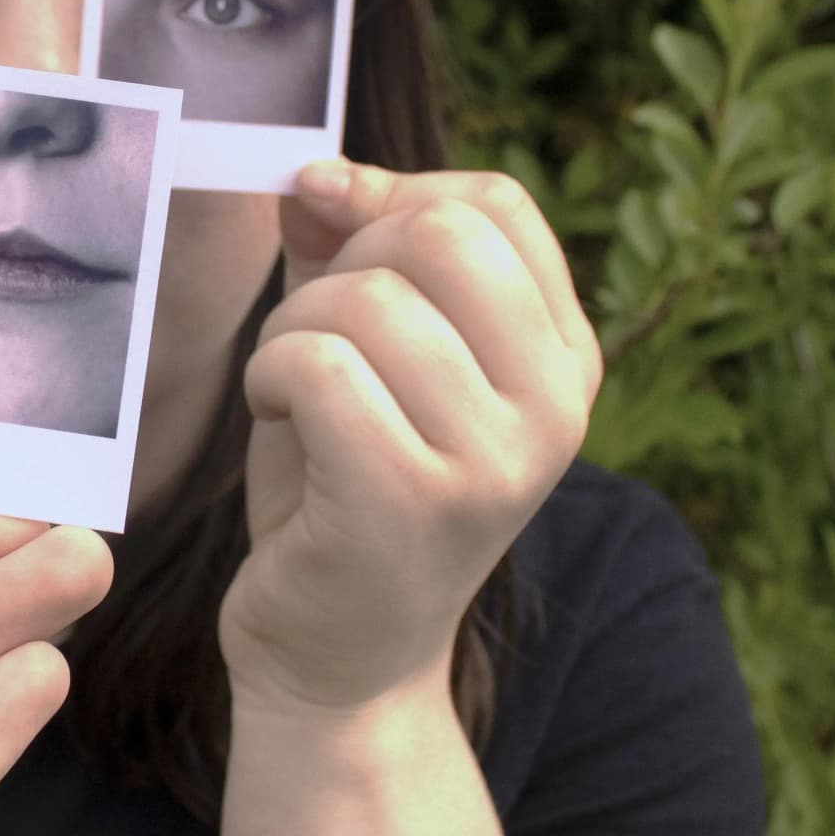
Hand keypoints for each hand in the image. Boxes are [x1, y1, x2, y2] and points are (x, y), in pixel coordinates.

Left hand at [217, 162, 601, 720]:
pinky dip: (271, 375)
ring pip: (366, 300)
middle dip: (341, 267)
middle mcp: (553, 408)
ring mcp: (494, 460)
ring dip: (289, 331)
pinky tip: (280, 420)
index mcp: (563, 360)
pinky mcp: (413, 502)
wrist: (336, 661)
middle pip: (438, 233)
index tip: (334, 246)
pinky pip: (320, 363)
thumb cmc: (343, 492)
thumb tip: (315, 174)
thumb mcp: (365, 354)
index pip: (495, 203)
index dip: (393, 197)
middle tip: (313, 343)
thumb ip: (348, 253)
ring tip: (290, 395)